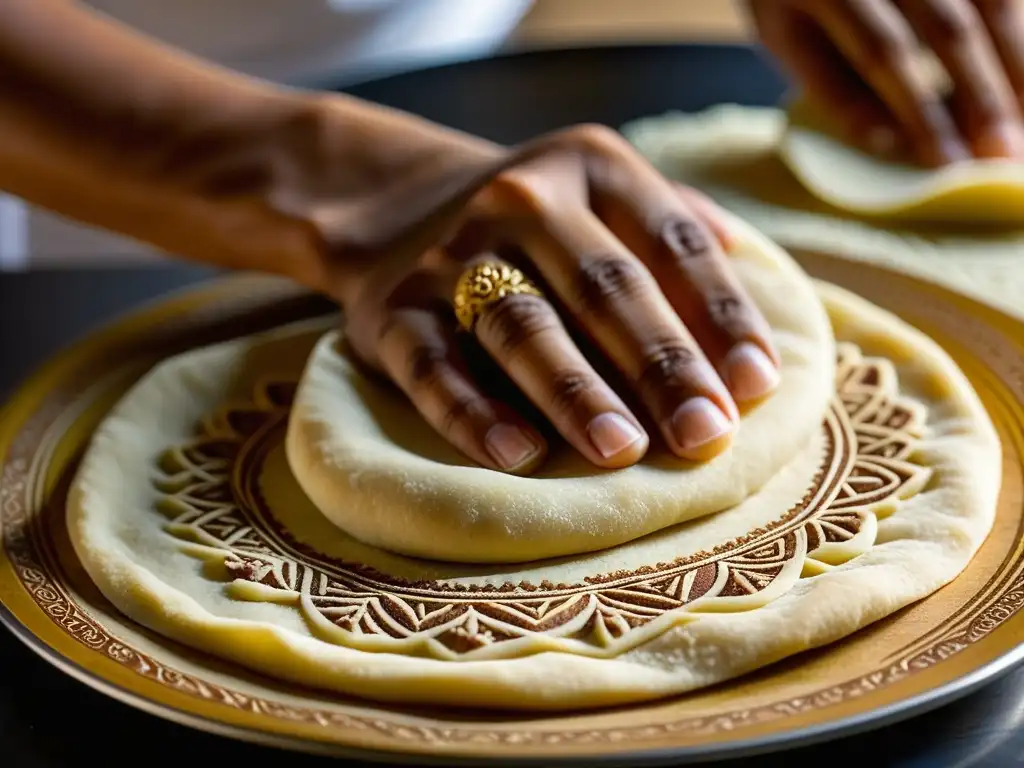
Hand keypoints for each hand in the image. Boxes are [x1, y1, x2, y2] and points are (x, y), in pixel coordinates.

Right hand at [335, 124, 779, 473]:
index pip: (674, 243)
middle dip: (661, 365)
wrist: (394, 207)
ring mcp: (451, 254)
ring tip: (623, 449)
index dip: (720, 315)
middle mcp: (522, 198)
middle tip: (705, 435)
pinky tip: (517, 455)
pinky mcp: (392, 311)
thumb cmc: (533, 223)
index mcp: (592, 166)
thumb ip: (676, 221)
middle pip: (605, 286)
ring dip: (575, 390)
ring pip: (523, 325)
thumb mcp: (603, 190)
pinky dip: (472, 412)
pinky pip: (434, 367)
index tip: (756, 387)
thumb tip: (757, 264)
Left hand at [750, 0, 1023, 165]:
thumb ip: (834, 86)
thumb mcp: (787, 36)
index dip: (920, 112)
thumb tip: (893, 145)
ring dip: (1015, 67)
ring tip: (1021, 128)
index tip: (947, 163)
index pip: (883, 53)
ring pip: (994, 2)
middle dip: (983, 98)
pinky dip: (1021, 33)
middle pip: (950, 28)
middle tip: (1005, 157)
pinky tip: (1021, 80)